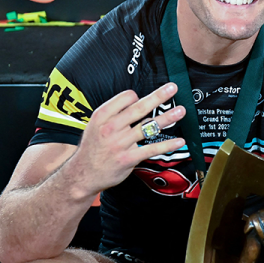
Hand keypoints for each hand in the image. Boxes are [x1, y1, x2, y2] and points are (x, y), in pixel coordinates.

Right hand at [65, 83, 185, 197]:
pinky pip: (152, 149)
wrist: (82, 174)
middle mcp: (111, 128)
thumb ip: (114, 114)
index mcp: (102, 116)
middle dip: (158, 96)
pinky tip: (180, 141)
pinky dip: (168, 144)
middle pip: (139, 108)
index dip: (136, 96)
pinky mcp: (129, 158)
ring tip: (181, 111)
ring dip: (167, 117)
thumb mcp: (95, 126)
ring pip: (148, 126)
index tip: (143, 98)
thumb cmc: (93, 148)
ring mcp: (120, 143)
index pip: (125, 98)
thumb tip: (138, 102)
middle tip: (172, 88)